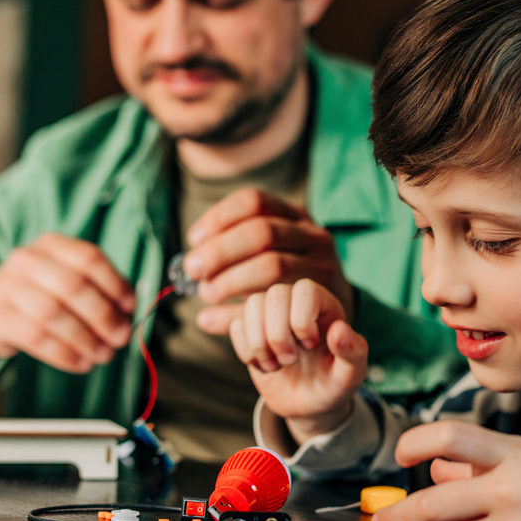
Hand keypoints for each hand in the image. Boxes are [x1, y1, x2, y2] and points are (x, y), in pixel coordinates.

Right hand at [0, 233, 134, 373]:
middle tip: (120, 337)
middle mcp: (27, 260)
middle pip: (73, 286)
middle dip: (103, 315)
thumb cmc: (41, 293)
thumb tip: (128, 313)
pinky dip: (64, 354)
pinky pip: (35, 338)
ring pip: (53, 314)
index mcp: (52, 245)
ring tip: (102, 355)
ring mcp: (7, 287)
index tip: (130, 307)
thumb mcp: (68, 280)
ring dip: (85, 339)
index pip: (89, 258)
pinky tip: (80, 362)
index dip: (115, 284)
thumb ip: (102, 291)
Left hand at [183, 188, 353, 333]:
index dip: (219, 217)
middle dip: (221, 250)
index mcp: (297, 215)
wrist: (335, 308)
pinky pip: (275, 303)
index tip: (194, 239)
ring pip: (271, 265)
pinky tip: (212, 318)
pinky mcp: (323, 299)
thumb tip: (185, 269)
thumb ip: (232, 251)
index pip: (255, 202)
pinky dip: (237, 312)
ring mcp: (323, 266)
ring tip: (207, 293)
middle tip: (194, 270)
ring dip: (230, 280)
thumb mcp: (270, 251)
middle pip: (262, 232)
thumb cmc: (289, 276)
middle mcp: (314, 236)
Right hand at [230, 279, 367, 442]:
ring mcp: (272, 315)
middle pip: (275, 294)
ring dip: (260, 343)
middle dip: (278, 334)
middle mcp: (297, 304)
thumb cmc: (333, 385)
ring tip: (276, 365)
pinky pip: (237, 326)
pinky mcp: (251, 330)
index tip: (310, 346)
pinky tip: (264, 365)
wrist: (309, 405)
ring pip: (252, 305)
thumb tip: (340, 330)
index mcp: (325, 306)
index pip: (305, 290)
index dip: (302, 319)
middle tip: (291, 361)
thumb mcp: (351, 375)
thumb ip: (353, 352)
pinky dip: (247, 351)